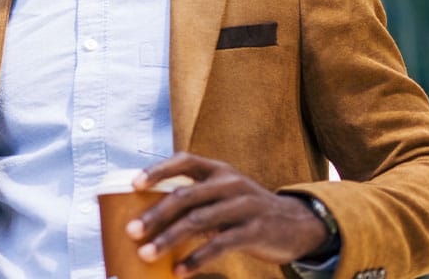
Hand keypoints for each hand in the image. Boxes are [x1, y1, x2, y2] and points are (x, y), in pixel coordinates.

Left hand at [124, 153, 328, 276]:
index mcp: (218, 170)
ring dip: (168, 239)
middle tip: (131, 231)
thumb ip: (195, 198)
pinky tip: (179, 271)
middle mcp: (230, 183)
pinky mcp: (256, 230)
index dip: (157, 170)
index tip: (133, 185)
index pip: (184, 161)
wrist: (298, 224)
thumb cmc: (246, 211)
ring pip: (198, 221)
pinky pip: (220, 244)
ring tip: (146, 254)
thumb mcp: (224, 195)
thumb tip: (147, 217)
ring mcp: (244, 206)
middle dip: (154, 215)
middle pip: (185, 196)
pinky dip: (196, 259)